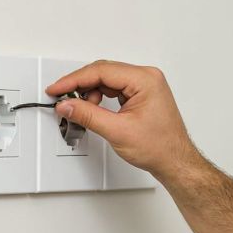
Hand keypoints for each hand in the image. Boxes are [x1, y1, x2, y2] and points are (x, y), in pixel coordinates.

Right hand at [45, 60, 203, 179]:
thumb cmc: (160, 148)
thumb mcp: (117, 131)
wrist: (175, 161)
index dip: (74, 80)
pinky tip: (93, 108)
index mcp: (145, 80)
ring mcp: (145, 85)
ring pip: (107, 80)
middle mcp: (146, 78)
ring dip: (90, 92)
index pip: (101, 71)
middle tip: (62, 98)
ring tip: (80, 109)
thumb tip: (67, 104)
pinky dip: (100, 97)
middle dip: (80, 86)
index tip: (57, 89)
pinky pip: (115, 88)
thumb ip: (88, 115)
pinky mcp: (141, 94)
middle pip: (103, 72)